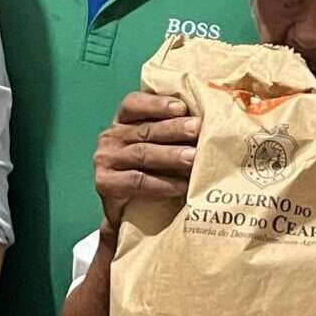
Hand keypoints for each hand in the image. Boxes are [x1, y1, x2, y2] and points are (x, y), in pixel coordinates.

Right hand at [93, 92, 199, 230]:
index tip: (181, 107)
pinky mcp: (105, 183)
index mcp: (123, 121)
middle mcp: (111, 137)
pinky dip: (162, 184)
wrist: (128, 212)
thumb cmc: (152, 172)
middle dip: (174, 128)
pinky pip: (138, 181)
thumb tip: (210, 125)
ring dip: (171, 155)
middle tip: (198, 129)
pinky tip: (182, 186)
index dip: (156, 103)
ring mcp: (106, 160)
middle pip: (144, 129)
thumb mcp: (160, 147)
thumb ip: (175, 134)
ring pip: (142, 154)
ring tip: (194, 157)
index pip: (134, 104)